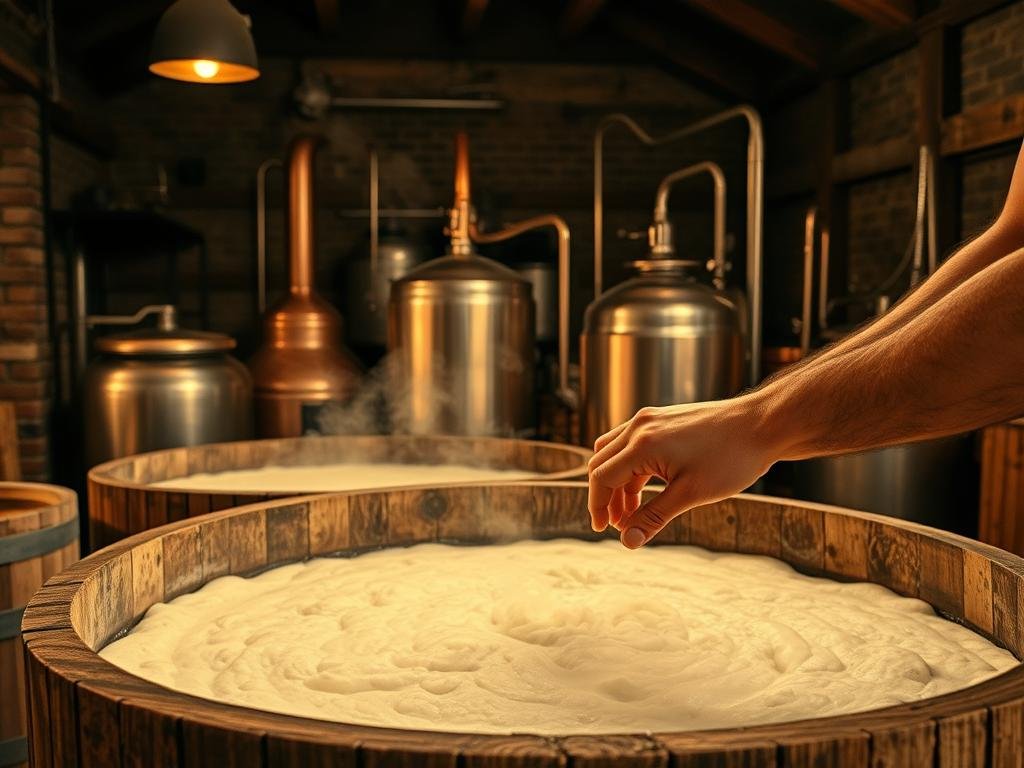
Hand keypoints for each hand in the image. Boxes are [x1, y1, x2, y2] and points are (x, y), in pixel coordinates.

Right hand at [587, 394, 779, 548]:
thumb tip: (628, 542)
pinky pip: (632, 444)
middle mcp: (640, 426)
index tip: (603, 530)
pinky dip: (632, 468)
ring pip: (615, 452)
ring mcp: (651, 419)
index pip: (602, 477)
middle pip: (602, 463)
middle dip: (605, 497)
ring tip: (632, 513)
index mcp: (642, 443)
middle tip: (618, 525)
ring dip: (617, 483)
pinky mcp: (662, 419)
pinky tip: (646, 489)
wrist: (763, 424)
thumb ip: (654, 517)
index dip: (598, 506)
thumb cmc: (731, 457)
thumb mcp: (691, 494)